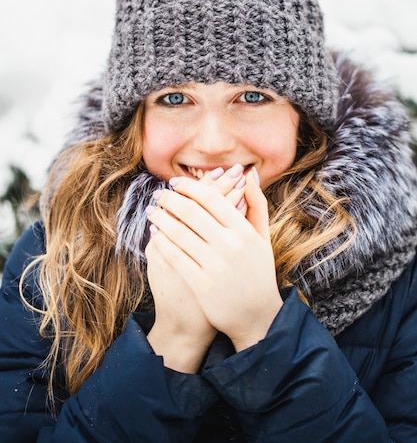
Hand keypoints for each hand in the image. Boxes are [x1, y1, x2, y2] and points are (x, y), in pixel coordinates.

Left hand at [147, 168, 281, 351]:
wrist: (258, 317)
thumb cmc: (259, 272)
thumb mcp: (263, 237)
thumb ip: (257, 204)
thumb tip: (249, 174)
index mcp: (245, 231)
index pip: (212, 199)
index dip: (190, 187)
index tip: (175, 182)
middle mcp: (230, 246)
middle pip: (192, 212)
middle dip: (170, 199)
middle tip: (158, 194)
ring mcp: (215, 266)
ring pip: (179, 233)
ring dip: (161, 218)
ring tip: (151, 211)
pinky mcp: (202, 285)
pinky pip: (175, 257)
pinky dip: (161, 242)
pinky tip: (154, 234)